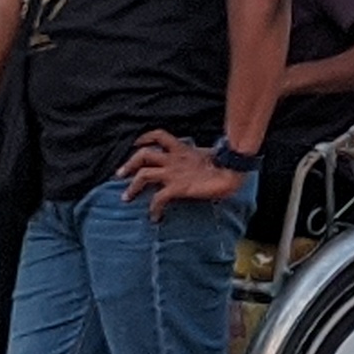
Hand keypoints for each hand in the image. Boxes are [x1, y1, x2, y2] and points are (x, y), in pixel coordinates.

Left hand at [117, 129, 243, 214]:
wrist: (233, 171)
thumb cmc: (226, 166)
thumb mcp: (209, 158)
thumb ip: (200, 158)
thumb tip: (206, 162)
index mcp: (182, 149)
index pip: (159, 136)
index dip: (145, 137)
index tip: (136, 143)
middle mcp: (174, 159)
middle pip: (143, 154)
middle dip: (129, 164)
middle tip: (119, 175)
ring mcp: (174, 173)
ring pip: (144, 174)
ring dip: (132, 186)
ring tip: (126, 197)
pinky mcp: (177, 187)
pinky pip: (158, 198)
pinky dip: (153, 208)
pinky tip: (155, 217)